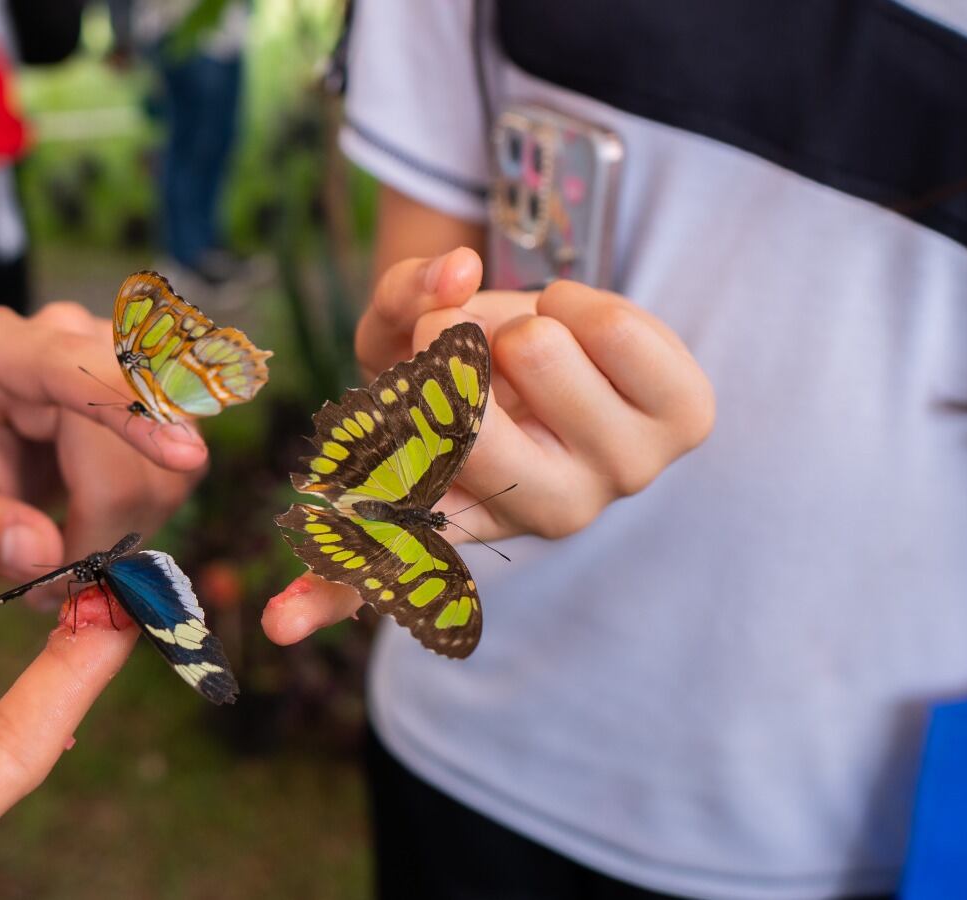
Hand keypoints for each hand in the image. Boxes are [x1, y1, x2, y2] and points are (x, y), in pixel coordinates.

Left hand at [0, 302, 206, 581]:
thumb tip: (43, 554)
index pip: (74, 369)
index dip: (130, 412)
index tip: (184, 457)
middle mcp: (75, 337)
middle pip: (122, 461)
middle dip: (95, 538)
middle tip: (53, 582)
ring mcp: (129, 361)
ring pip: (162, 476)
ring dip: (121, 533)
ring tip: (70, 544)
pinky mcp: (165, 397)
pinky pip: (177, 479)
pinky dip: (142, 520)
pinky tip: (101, 523)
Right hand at [264, 248, 714, 643]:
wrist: (591, 349)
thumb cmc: (484, 355)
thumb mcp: (412, 329)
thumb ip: (404, 297)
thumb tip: (456, 273)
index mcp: (458, 509)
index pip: (382, 560)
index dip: (325, 591)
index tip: (280, 625)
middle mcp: (541, 514)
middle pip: (461, 422)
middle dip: (445, 340)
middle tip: (460, 344)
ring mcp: (620, 475)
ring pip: (533, 349)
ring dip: (515, 314)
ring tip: (528, 344)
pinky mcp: (686, 423)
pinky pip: (614, 326)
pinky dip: (580, 300)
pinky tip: (583, 337)